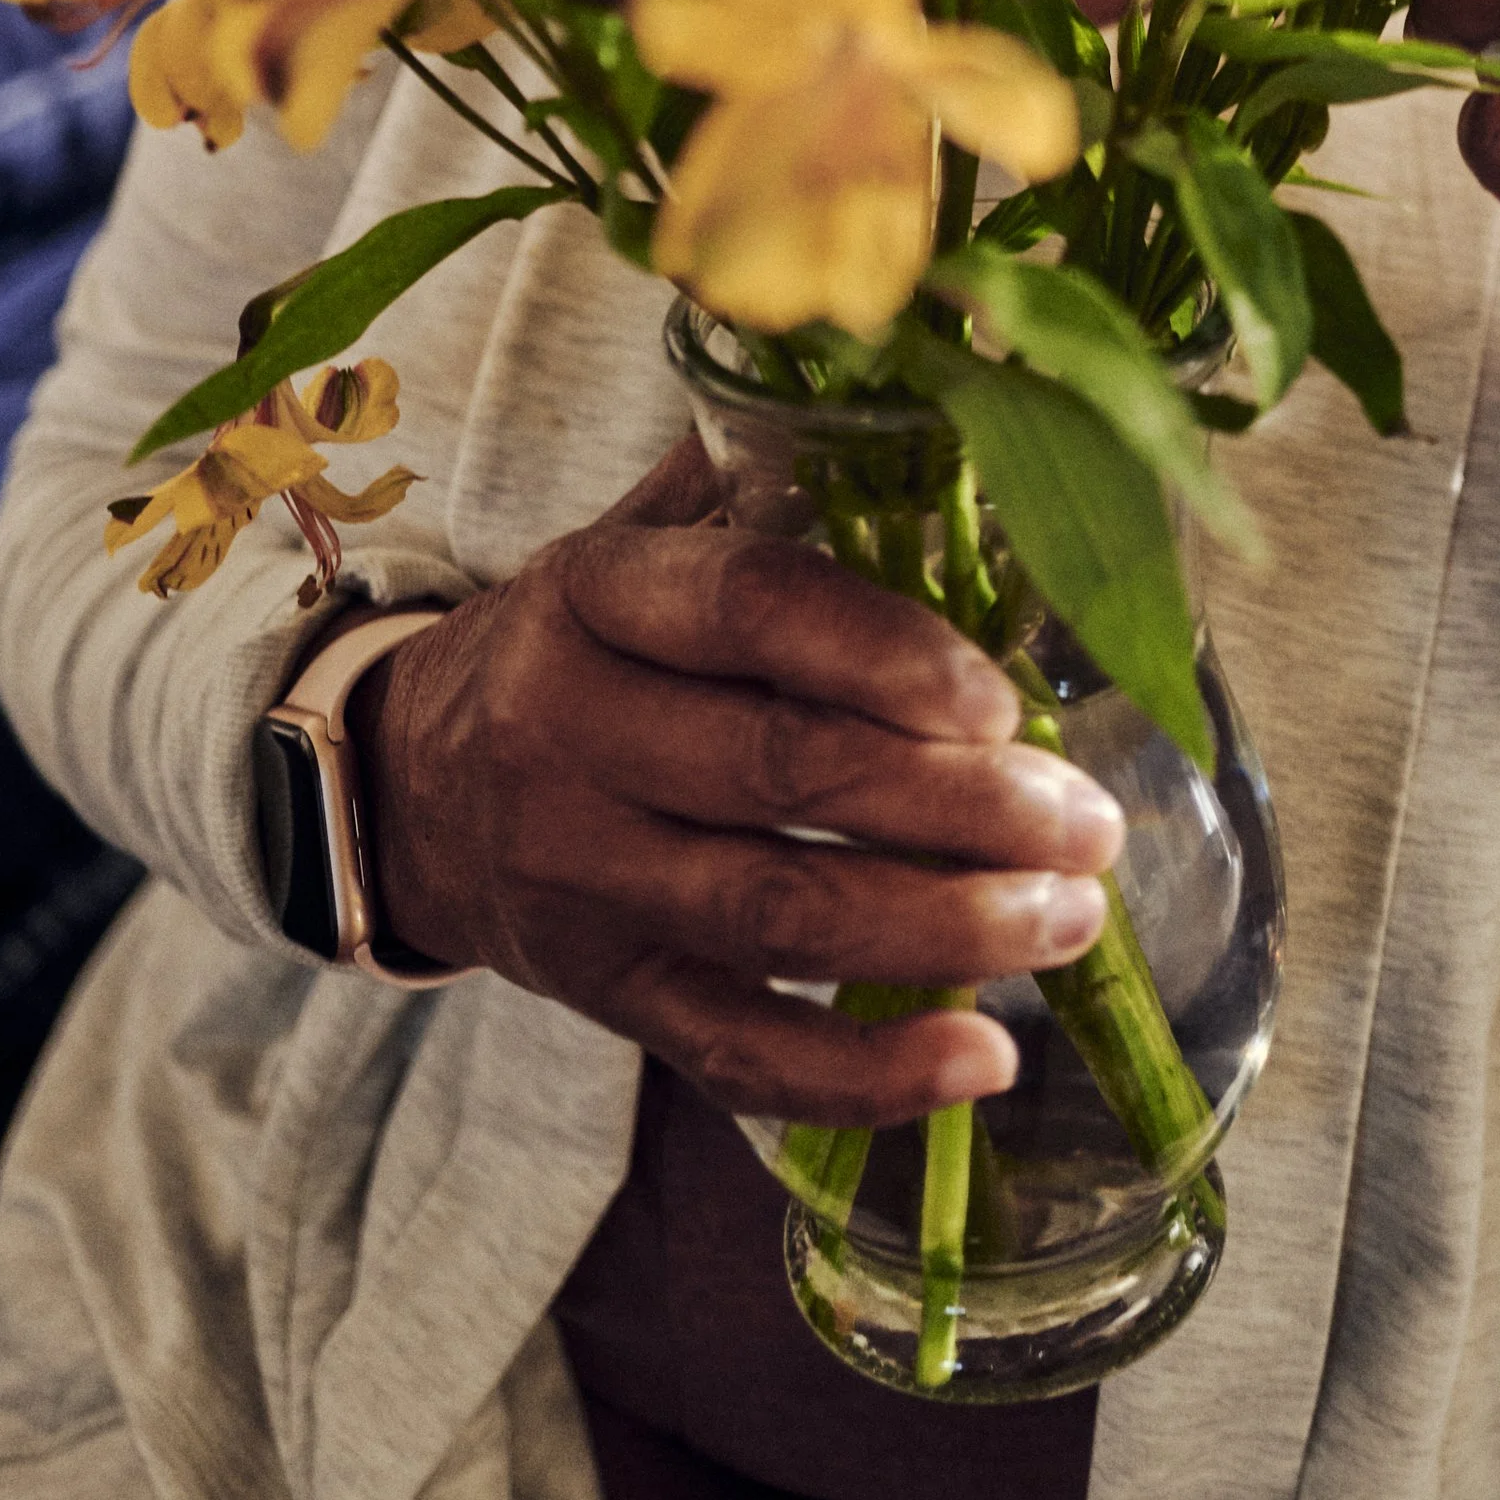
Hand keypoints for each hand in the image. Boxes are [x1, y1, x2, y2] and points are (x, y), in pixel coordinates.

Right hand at [349, 439, 1120, 1123]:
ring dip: (943, 928)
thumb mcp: (634, 541)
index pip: (748, 608)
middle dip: (960, 805)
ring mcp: (580, 877)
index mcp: (594, 594)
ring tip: (1070, 919)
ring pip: (775, 916)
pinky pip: (736, 1049)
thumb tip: (944, 426)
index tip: (1006, 699)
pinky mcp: (601, 994)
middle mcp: (571, 732)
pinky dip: (864, 1072)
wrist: (407, 783)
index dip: (884, 652)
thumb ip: (760, 493)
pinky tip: (980, 1057)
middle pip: (783, 774)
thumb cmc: (580, 643)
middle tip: (1091, 823)